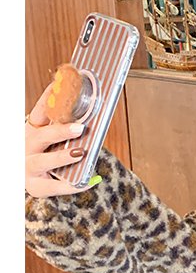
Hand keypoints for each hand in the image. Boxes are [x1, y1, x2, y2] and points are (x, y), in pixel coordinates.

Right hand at [25, 82, 88, 197]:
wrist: (25, 178)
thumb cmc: (42, 153)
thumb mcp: (47, 135)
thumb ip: (63, 124)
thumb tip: (93, 112)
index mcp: (31, 130)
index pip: (40, 111)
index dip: (49, 98)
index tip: (62, 86)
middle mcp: (27, 147)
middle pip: (41, 136)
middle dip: (60, 131)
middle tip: (80, 128)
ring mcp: (29, 168)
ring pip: (43, 162)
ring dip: (61, 157)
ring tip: (79, 152)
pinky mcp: (37, 186)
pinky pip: (54, 187)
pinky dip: (71, 185)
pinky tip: (88, 181)